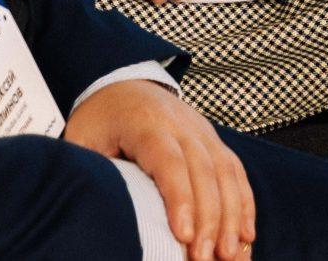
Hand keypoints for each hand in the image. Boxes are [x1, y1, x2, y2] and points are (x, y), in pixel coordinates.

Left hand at [65, 79, 255, 260]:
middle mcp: (180, 123)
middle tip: (206, 259)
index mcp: (144, 122)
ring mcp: (201, 129)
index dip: (179, 198)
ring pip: (226, 171)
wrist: (122, 84)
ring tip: (230, 255)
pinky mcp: (212, 139)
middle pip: (203, 170)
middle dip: (210, 219)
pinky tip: (245, 234)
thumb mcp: (82, 142)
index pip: (168, 161)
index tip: (184, 236)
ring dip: (232, 216)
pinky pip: (235, 170)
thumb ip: (89, 174)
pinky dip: (243, 203)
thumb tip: (90, 216)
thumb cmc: (99, 120)